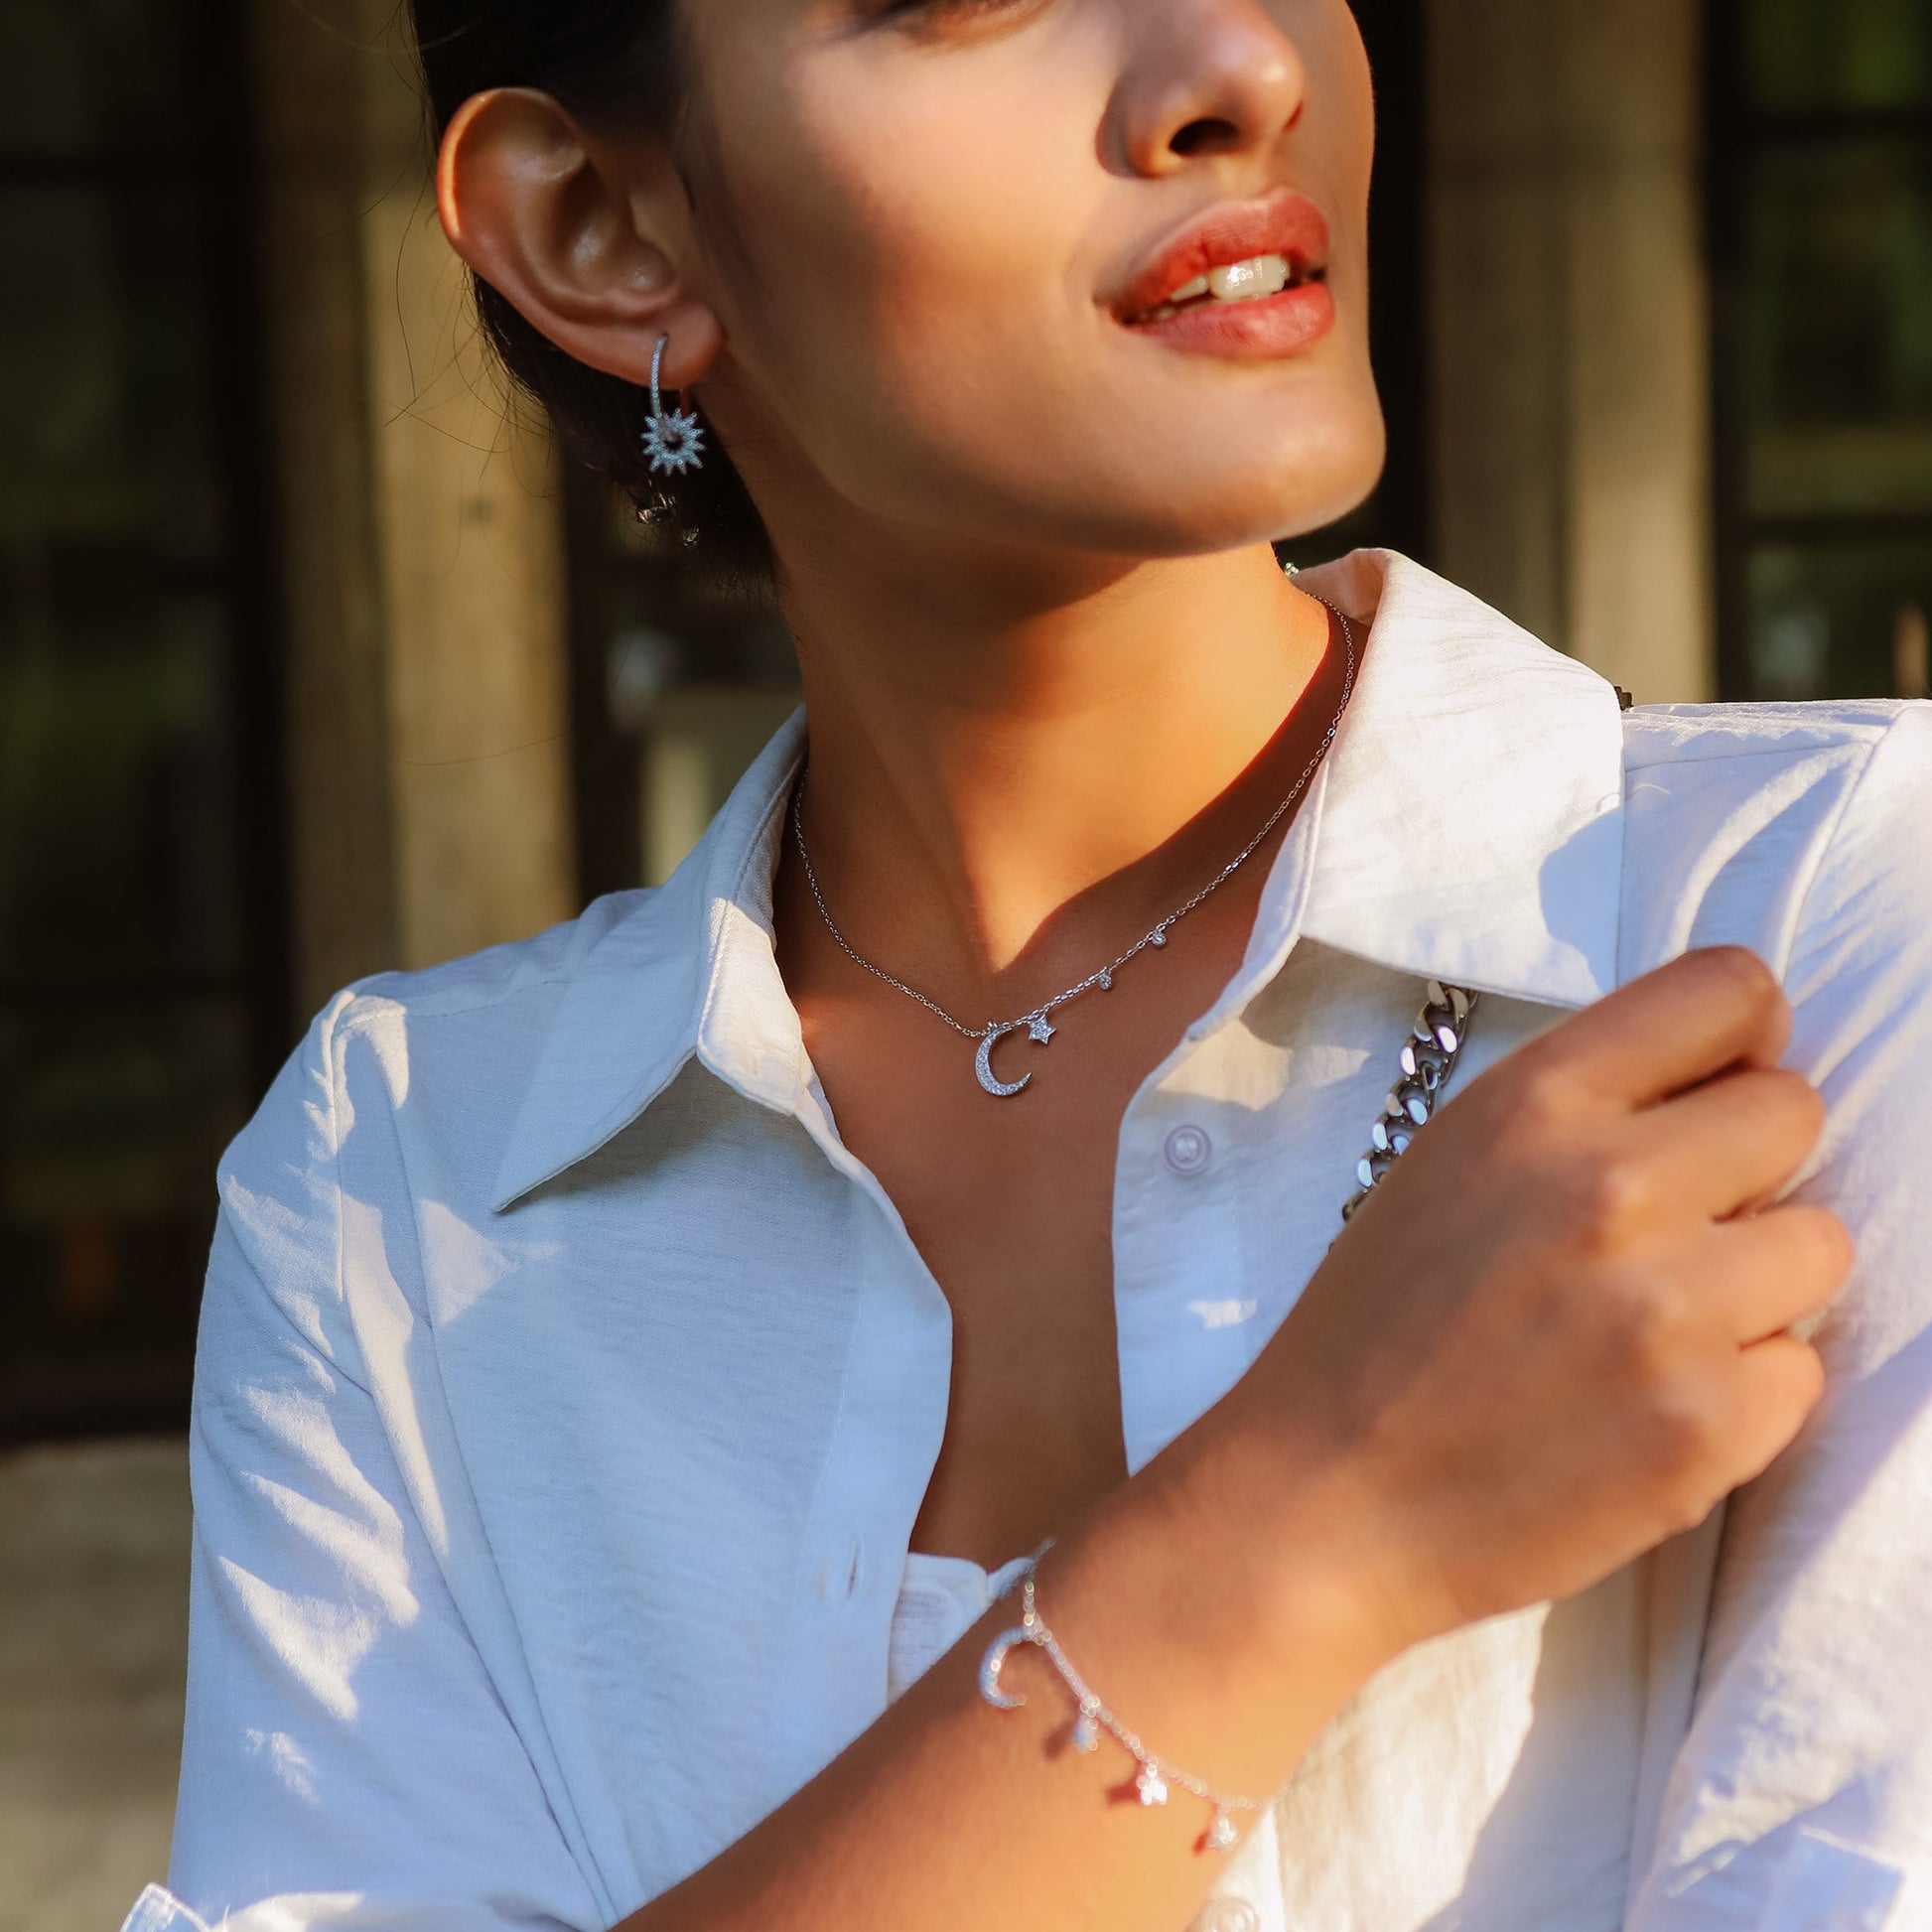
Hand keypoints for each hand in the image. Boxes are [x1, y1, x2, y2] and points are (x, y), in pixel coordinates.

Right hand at [1221, 947, 1849, 1658]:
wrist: (1322, 1495)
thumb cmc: (1377, 1325)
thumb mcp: (1448, 1162)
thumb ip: (1579, 1107)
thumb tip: (1725, 1072)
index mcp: (1533, 1104)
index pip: (1730, 991)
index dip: (1741, 1038)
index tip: (1716, 1087)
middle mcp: (1610, 1186)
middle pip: (1794, 1110)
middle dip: (1748, 1165)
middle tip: (1671, 1228)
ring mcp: (1668, 1311)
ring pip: (1820, 1242)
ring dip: (1754, 1282)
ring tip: (1652, 1327)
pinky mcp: (1709, 1428)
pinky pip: (1802, 1368)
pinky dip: (1741, 1390)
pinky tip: (1643, 1407)